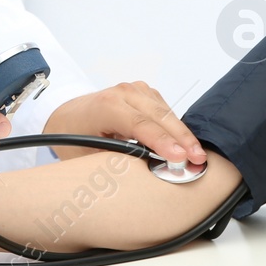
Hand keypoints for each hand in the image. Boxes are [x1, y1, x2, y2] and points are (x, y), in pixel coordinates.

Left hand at [42, 82, 207, 164]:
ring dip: (182, 133)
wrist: (66, 115)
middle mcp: (122, 93)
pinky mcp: (144, 92)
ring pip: (167, 112)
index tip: (181, 157)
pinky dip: (175, 126)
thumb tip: (142, 175)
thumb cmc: (73, 135)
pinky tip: (182, 142)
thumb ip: (113, 163)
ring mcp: (134, 89)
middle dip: (182, 139)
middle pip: (160, 116)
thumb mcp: (85, 156)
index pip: (140, 124)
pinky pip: (165, 109)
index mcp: (106, 106)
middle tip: (198, 160)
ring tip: (195, 156)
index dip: (163, 141)